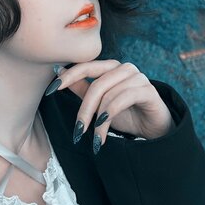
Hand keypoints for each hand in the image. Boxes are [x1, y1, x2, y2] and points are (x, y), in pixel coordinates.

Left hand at [51, 60, 173, 152]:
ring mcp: (137, 77)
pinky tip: (104, 127)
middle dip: (84, 110)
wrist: (154, 128)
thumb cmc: (126, 113)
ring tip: (95, 138)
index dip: (67, 77)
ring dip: (98, 119)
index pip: (85, 66)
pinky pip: (123, 99)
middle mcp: (124, 68)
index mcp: (110, 67)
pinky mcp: (148, 90)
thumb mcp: (99, 103)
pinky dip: (110, 114)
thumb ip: (82, 88)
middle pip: (96, 85)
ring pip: (109, 94)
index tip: (50, 91)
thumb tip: (58, 72)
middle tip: (78, 131)